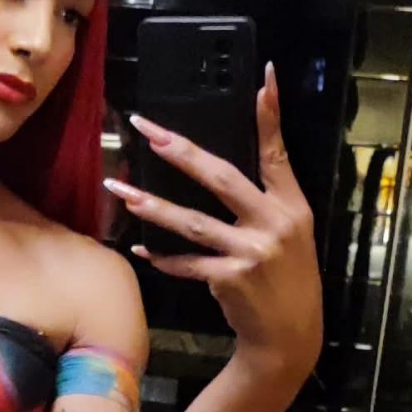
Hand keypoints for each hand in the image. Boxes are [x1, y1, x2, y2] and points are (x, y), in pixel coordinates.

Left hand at [105, 62, 322, 384]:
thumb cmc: (284, 279)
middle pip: (221, 177)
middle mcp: (273, 223)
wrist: (290, 333)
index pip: (276, 152)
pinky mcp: (229, 279)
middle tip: (149, 131)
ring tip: (119, 190)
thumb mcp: (290, 234)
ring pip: (192, 222)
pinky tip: (139, 248)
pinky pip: (186, 263)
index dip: (269, 115)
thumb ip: (266, 200)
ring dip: (152, 205)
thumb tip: (221, 169)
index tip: (261, 77)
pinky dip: (162, 257)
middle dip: (181, 151)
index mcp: (291, 205)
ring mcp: (250, 252)